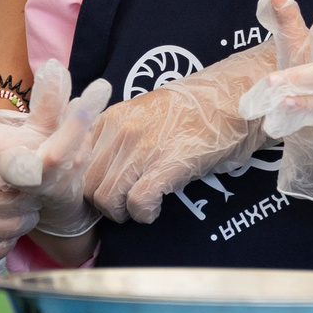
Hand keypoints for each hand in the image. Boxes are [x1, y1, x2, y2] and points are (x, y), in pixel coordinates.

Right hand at [0, 59, 108, 276]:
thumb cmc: (24, 156)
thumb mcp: (38, 131)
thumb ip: (49, 105)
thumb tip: (56, 67)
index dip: (6, 194)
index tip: (28, 190)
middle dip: (16, 215)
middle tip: (31, 204)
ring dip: (7, 236)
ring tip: (19, 218)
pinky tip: (2, 242)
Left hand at [81, 0, 293, 221]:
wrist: (235, 99)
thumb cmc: (196, 110)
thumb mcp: (147, 114)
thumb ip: (120, 135)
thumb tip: (102, 168)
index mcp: (112, 117)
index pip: (77, 162)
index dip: (87, 184)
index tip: (102, 192)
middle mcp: (121, 131)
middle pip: (89, 185)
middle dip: (104, 204)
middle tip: (124, 206)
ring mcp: (142, 148)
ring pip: (107, 198)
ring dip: (123, 212)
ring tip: (141, 208)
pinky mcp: (165, 165)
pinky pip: (137, 203)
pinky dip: (144, 214)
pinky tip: (156, 209)